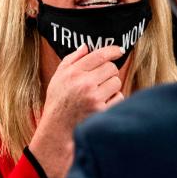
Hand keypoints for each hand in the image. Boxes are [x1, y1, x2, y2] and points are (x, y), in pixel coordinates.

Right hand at [28, 44, 124, 177]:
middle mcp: (84, 83)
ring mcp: (94, 98)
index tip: (119, 50)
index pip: (99, 55)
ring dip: (111, 88)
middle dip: (109, 74)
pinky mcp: (102, 111)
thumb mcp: (58, 79)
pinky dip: (113, 101)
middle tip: (100, 82)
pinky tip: (101, 106)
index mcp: (73, 73)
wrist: (57, 131)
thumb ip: (71, 60)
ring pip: (116, 83)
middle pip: (111, 68)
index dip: (112, 50)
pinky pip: (118, 98)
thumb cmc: (58, 104)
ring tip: (98, 96)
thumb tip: (86, 47)